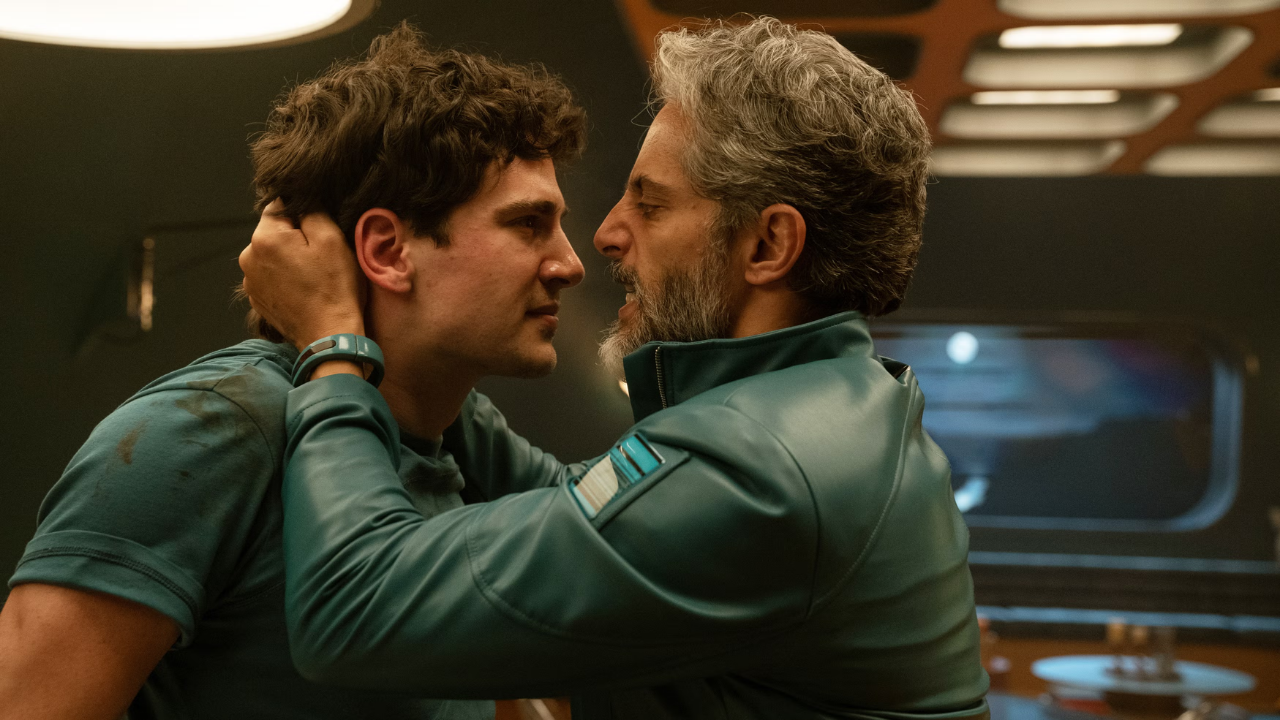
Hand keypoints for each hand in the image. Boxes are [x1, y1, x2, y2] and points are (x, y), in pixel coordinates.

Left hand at [239, 200, 365, 349]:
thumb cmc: (334, 287)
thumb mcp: (331, 238)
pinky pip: (271, 276)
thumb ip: (312, 210)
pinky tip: (305, 289)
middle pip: (274, 232)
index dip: (304, 213)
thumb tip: (301, 199)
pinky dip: (286, 278)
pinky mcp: (257, 299)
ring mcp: (250, 281)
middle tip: (321, 255)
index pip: (279, 205)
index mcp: (264, 237)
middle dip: (295, 237)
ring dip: (289, 258)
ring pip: (272, 255)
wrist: (329, 335)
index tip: (321, 229)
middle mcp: (248, 257)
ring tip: (314, 275)